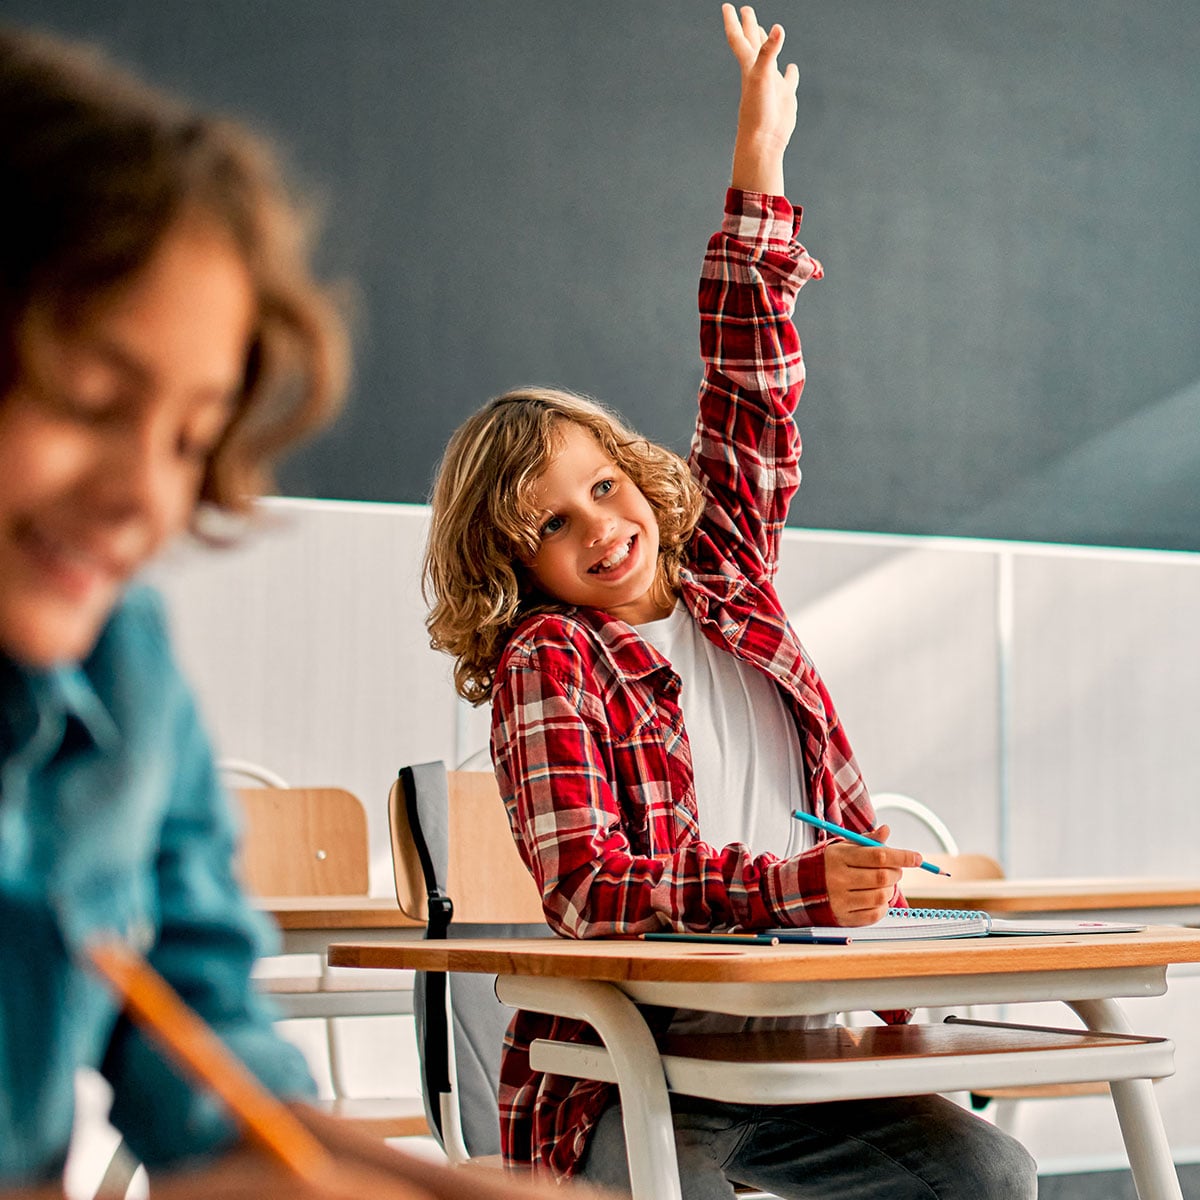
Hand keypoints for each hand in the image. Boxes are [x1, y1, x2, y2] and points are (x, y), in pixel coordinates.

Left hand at [722, 3, 798, 193]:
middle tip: (745, 9)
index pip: (739, 39)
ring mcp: (772, 83)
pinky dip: (790, 72)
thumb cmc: (758, 112)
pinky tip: (791, 68)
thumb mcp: (762, 77)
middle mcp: (760, 72)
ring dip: (769, 44)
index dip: (733, 22)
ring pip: (770, 58)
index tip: (728, 6)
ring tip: (768, 31)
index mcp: (750, 67)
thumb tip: (778, 28)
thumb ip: (769, 52)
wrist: (764, 141)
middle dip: (749, 25)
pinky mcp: (784, 95)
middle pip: (753, 43)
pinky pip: (788, 79)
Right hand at [822, 825, 921, 925]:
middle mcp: (837, 879)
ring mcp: (840, 900)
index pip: (877, 855)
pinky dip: (882, 906)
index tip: (918, 858)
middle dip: (896, 873)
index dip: (901, 856)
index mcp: (838, 857)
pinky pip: (874, 914)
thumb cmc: (829, 864)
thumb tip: (886, 830)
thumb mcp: (843, 847)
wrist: (799, 889)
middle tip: (894, 870)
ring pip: (881, 896)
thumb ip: (867, 841)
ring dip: (890, 890)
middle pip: (882, 877)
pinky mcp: (843, 918)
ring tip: (883, 884)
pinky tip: (875, 898)